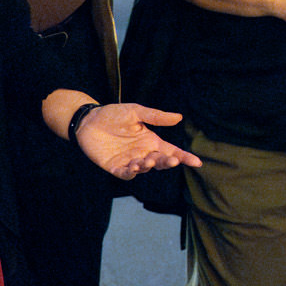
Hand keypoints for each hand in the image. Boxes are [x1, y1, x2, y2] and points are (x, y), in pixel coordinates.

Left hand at [73, 103, 203, 179]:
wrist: (88, 120)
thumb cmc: (113, 115)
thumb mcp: (135, 112)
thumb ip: (156, 116)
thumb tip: (179, 117)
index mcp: (151, 141)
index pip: (171, 151)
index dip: (184, 157)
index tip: (197, 162)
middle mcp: (143, 153)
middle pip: (160, 162)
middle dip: (167, 162)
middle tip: (172, 160)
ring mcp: (129, 161)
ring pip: (144, 169)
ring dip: (148, 166)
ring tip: (147, 160)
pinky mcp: (115, 167)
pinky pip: (125, 174)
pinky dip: (131, 173)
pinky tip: (134, 167)